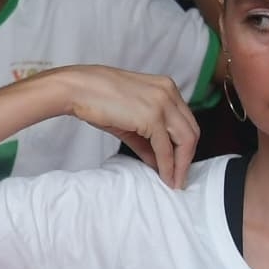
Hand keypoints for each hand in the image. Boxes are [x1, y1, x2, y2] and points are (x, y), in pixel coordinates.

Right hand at [39, 64, 202, 187]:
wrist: (77, 88)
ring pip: (186, 140)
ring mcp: (162, 103)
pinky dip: (167, 165)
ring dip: (181, 165)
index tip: (179, 164)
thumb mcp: (129, 119)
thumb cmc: (97, 99)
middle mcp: (169, 92)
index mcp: (166, 87)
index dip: (185, 145)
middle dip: (187, 158)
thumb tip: (159, 162)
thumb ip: (147, 140)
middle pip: (192, 131)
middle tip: (180, 177)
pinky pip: (165, 147)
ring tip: (174, 181)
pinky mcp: (152, 117)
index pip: (186, 120)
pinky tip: (163, 176)